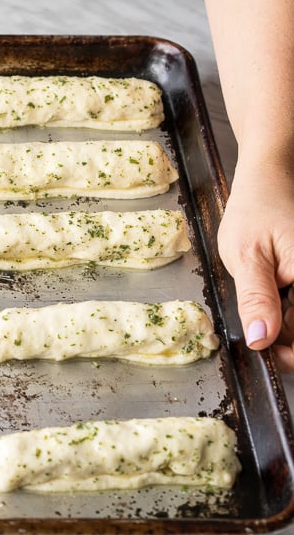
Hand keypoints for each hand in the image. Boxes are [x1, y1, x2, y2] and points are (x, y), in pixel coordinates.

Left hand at [218, 159, 293, 372]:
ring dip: (286, 321)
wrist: (268, 179)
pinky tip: (274, 295)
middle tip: (261, 333)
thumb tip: (261, 338)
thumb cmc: (257, 208)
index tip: (271, 355)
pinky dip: (287, 307)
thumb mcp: (246, 255)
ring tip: (264, 304)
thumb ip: (256, 299)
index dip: (292, 352)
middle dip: (286, 335)